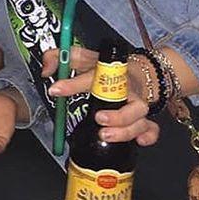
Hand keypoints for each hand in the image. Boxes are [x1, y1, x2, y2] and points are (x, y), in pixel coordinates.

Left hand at [44, 47, 159, 146]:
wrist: (136, 71)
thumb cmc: (104, 67)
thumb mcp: (80, 58)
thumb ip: (59, 57)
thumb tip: (46, 69)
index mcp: (107, 73)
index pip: (90, 76)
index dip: (71, 84)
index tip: (55, 90)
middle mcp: (125, 89)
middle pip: (129, 102)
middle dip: (117, 114)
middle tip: (98, 118)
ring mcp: (136, 104)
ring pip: (140, 119)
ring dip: (126, 129)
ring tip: (106, 135)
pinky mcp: (144, 117)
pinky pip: (152, 128)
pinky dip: (148, 135)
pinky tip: (139, 142)